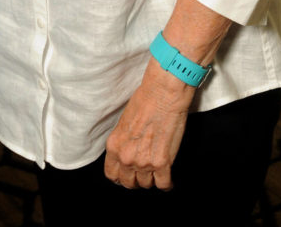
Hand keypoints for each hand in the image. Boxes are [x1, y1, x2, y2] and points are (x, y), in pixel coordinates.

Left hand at [103, 59, 192, 190]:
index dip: (121, 176)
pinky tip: (168, 177)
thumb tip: (127, 154)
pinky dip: (167, 183)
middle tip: (144, 172)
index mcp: (114, 146)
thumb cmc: (144, 102)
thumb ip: (123, 142)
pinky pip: (163, 185)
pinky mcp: (162, 163)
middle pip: (129, 183)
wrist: (162, 94)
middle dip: (136, 179)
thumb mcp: (124, 123)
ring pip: (146, 185)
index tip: (128, 174)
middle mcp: (126, 157)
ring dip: (152, 179)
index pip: (112, 175)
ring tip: (156, 171)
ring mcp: (144, 162)